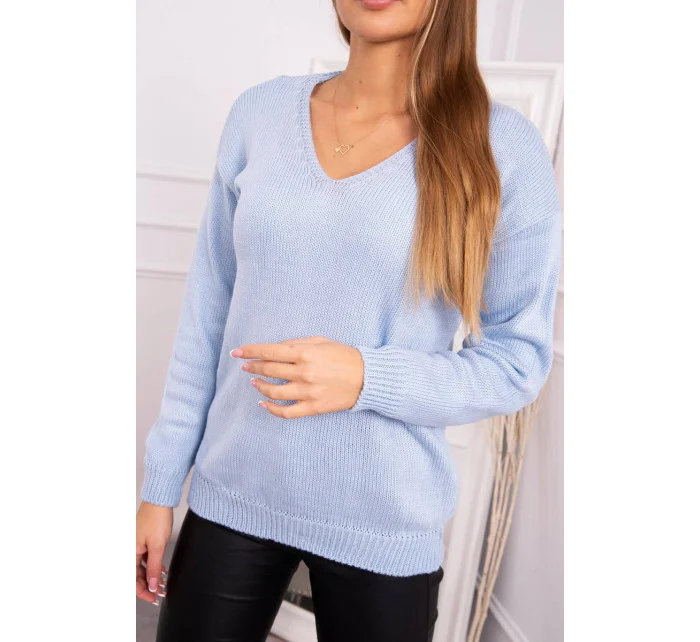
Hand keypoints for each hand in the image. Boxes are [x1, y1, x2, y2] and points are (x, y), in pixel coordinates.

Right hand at [136, 502, 172, 604]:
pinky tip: (161, 572)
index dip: (143, 592)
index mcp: (129, 552)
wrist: (160, 501)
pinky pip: (145, 558)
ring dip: (152, 577)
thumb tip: (151, 585)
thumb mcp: (157, 546)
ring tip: (163, 584)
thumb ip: (153, 567)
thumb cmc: (156, 519)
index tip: (154, 599)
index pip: (133, 580)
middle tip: (160, 593)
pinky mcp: (143, 541)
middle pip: (136, 575)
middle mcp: (130, 550)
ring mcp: (136, 545)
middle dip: (148, 585)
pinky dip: (153, 566)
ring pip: (142, 567)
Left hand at [230, 336, 364, 418]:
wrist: (367, 378)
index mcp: (305, 353)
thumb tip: (275, 348)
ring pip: (273, 393)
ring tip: (254, 382)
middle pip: (268, 371)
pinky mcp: (312, 407)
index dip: (250, 351)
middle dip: (253, 367)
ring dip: (259, 386)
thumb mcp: (321, 341)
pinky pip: (286, 412)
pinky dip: (271, 409)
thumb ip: (297, 343)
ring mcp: (307, 392)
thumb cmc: (344, 356)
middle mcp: (304, 372)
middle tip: (246, 366)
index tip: (237, 352)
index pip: (269, 351)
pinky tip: (264, 403)